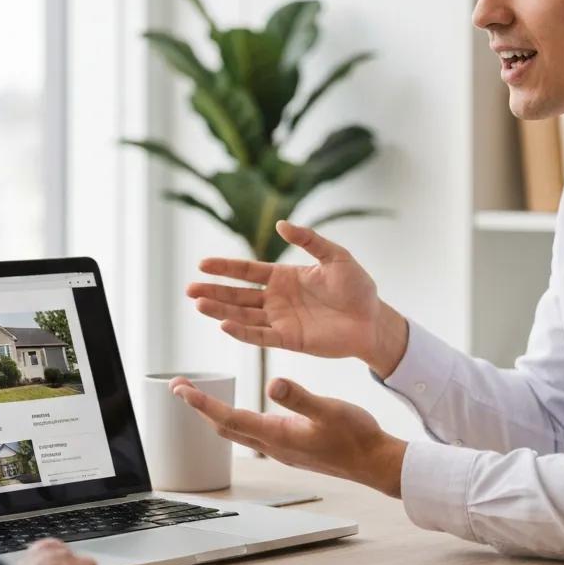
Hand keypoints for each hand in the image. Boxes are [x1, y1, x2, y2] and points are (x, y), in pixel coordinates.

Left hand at [170, 375, 406, 496]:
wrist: (375, 463)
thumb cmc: (356, 436)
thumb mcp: (329, 410)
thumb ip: (300, 397)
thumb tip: (273, 383)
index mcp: (277, 435)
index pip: (229, 418)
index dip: (201, 403)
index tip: (179, 389)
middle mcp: (274, 445)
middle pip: (225, 427)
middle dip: (199, 408)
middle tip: (179, 387)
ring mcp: (282, 449)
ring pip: (237, 432)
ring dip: (215, 414)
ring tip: (201, 397)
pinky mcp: (291, 448)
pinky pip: (253, 433)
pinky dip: (236, 419)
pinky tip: (242, 411)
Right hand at [187, 220, 407, 376]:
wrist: (373, 319)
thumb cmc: (357, 286)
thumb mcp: (334, 255)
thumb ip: (308, 240)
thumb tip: (281, 224)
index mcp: (284, 277)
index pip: (247, 272)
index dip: (225, 268)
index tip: (202, 264)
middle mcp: (277, 299)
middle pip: (238, 295)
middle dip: (214, 292)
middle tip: (189, 289)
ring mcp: (281, 321)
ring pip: (244, 316)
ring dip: (221, 311)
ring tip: (199, 305)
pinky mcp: (290, 340)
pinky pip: (261, 337)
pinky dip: (243, 332)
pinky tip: (224, 325)